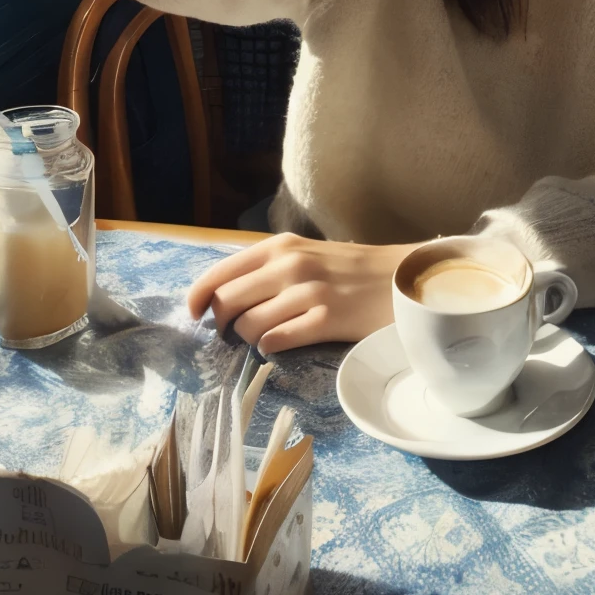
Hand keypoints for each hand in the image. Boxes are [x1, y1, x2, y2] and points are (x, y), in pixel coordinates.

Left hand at [187, 235, 418, 354]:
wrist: (400, 278)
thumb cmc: (349, 269)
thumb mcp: (305, 253)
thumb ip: (268, 267)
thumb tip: (222, 294)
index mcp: (281, 246)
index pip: (221, 271)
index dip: (198, 296)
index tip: (195, 314)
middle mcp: (290, 265)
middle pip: (227, 302)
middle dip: (222, 323)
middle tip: (231, 333)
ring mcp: (308, 292)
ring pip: (249, 326)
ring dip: (248, 338)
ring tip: (264, 337)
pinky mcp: (326, 319)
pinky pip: (277, 341)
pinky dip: (270, 347)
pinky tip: (281, 343)